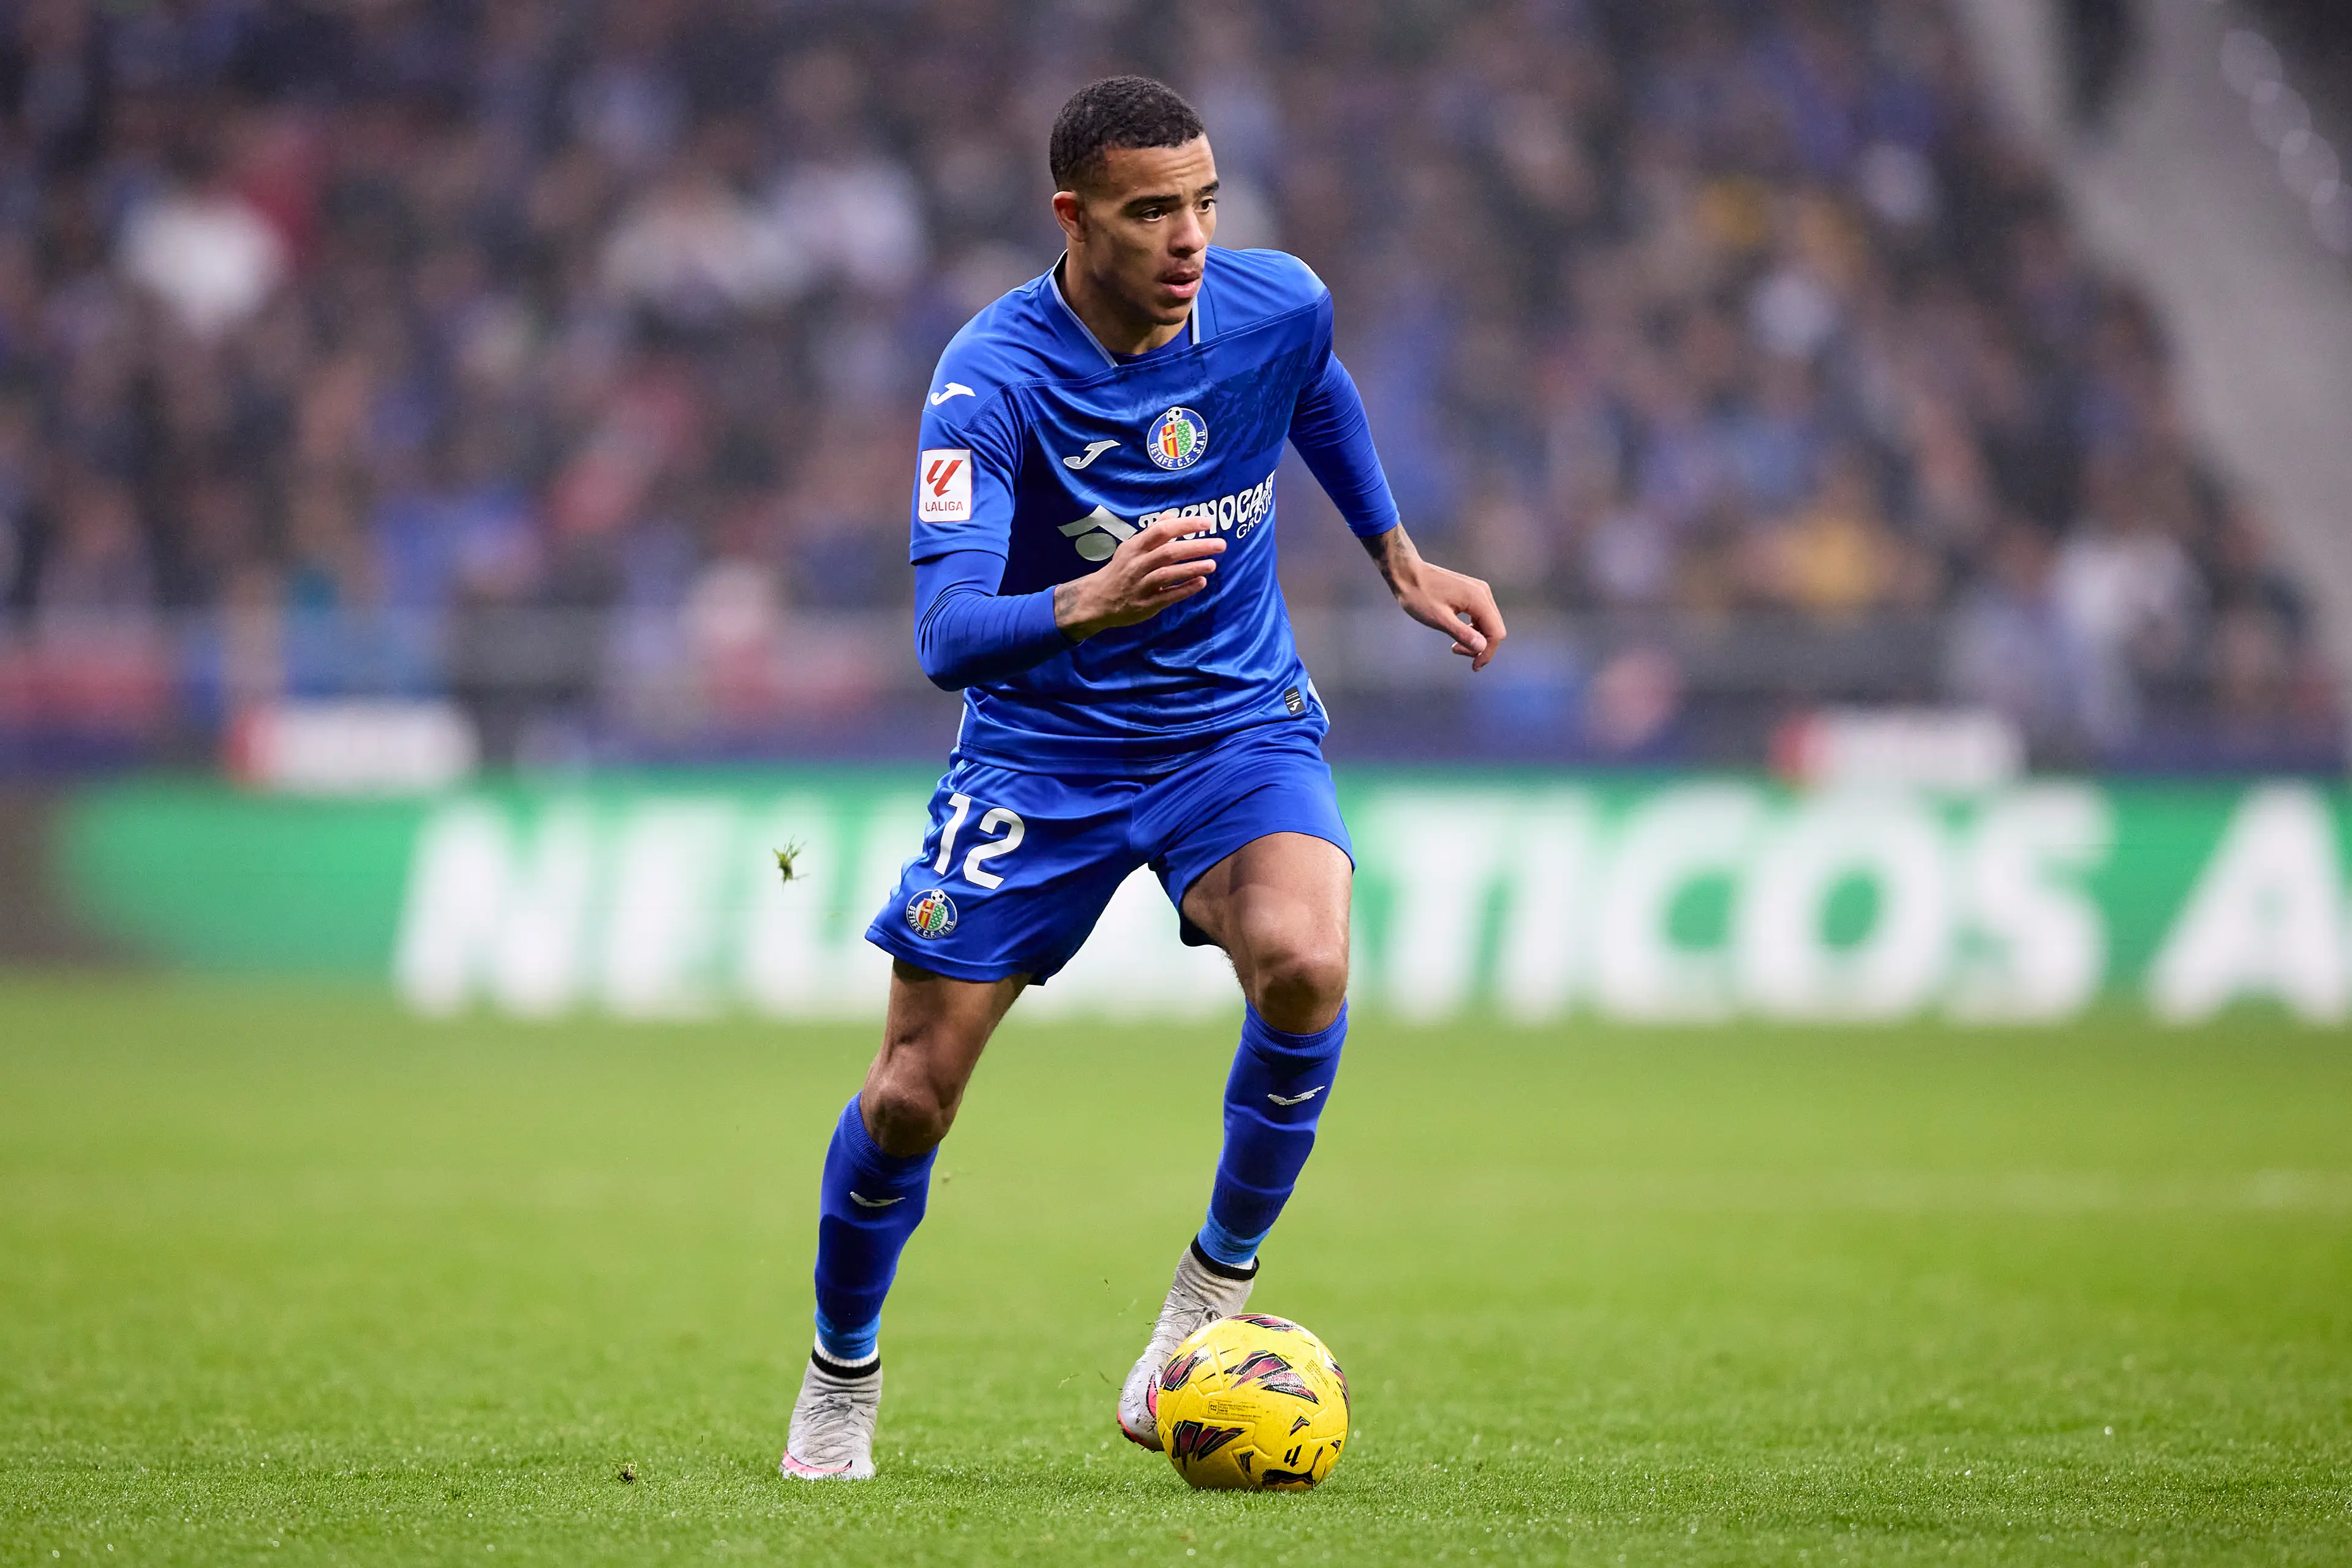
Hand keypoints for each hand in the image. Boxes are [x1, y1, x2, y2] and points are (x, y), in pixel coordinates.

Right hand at [1054, 515, 1224, 640]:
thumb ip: (1152, 533)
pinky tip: (1201, 583)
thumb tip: (1171, 516)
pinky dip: (1185, 589)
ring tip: (1213, 564)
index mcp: (1135, 547)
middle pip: (1169, 552)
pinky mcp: (1145, 604)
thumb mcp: (1132, 548)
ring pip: (1168, 574)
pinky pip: (1168, 596)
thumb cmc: (1120, 570)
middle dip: (1196, 547)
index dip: (1185, 525)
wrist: (1098, 599)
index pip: (1162, 531)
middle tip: (1220, 544)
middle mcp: (1137, 564)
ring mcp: (1141, 585)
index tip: (1207, 522)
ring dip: (1192, 568)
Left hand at [1363, 524, 1505, 670]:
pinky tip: (1457, 633)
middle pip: (1495, 628)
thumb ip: (1462, 633)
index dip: (1487, 653)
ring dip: (1476, 638)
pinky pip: (1480, 615)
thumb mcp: (1439, 619)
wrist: (1407, 573)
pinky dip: (1472, 628)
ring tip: (1454, 645)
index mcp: (1478, 599)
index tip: (1474, 667)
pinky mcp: (1471, 592)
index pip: (1496, 632)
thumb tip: (1482, 648)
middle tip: (1457, 651)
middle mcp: (1483, 593)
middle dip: (1481, 646)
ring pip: (1488, 623)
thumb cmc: (1419, 595)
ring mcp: (1478, 591)